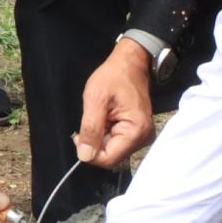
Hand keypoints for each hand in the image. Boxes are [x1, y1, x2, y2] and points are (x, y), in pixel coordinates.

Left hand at [76, 40, 156, 168]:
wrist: (130, 64)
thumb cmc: (114, 76)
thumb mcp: (95, 99)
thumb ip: (90, 129)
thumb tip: (84, 156)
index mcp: (135, 131)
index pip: (108, 159)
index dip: (89, 152)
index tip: (78, 135)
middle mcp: (143, 138)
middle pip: (110, 156)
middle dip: (95, 143)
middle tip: (90, 120)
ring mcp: (141, 137)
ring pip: (112, 151)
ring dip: (100, 138)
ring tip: (100, 116)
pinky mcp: (137, 133)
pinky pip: (116, 143)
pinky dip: (106, 134)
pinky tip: (106, 118)